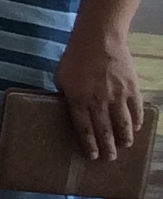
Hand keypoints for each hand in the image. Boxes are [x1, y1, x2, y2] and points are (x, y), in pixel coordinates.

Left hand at [59, 22, 146, 163]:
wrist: (99, 39)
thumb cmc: (75, 57)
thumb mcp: (61, 77)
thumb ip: (65, 95)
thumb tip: (69, 107)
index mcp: (78, 100)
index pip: (84, 129)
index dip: (89, 144)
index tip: (92, 156)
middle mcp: (98, 101)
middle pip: (105, 130)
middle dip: (108, 147)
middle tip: (110, 159)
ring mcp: (117, 95)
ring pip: (123, 123)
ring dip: (125, 138)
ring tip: (125, 146)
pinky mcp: (132, 88)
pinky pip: (136, 110)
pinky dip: (137, 121)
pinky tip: (136, 128)